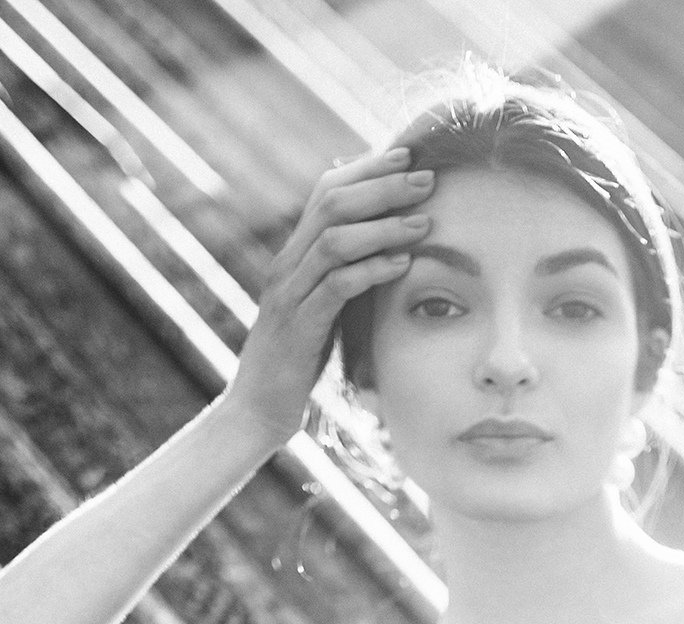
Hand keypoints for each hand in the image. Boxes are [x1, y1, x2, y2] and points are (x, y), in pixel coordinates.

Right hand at [221, 147, 433, 453]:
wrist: (257, 407)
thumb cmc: (296, 361)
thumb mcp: (320, 309)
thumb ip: (340, 274)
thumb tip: (379, 249)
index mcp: (293, 255)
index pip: (326, 191)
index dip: (367, 168)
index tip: (408, 156)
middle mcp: (287, 265)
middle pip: (332, 203)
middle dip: (382, 186)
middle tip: (426, 179)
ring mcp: (289, 293)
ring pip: (335, 239)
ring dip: (383, 226)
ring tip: (424, 222)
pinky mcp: (299, 326)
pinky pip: (337, 286)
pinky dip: (372, 270)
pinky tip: (403, 265)